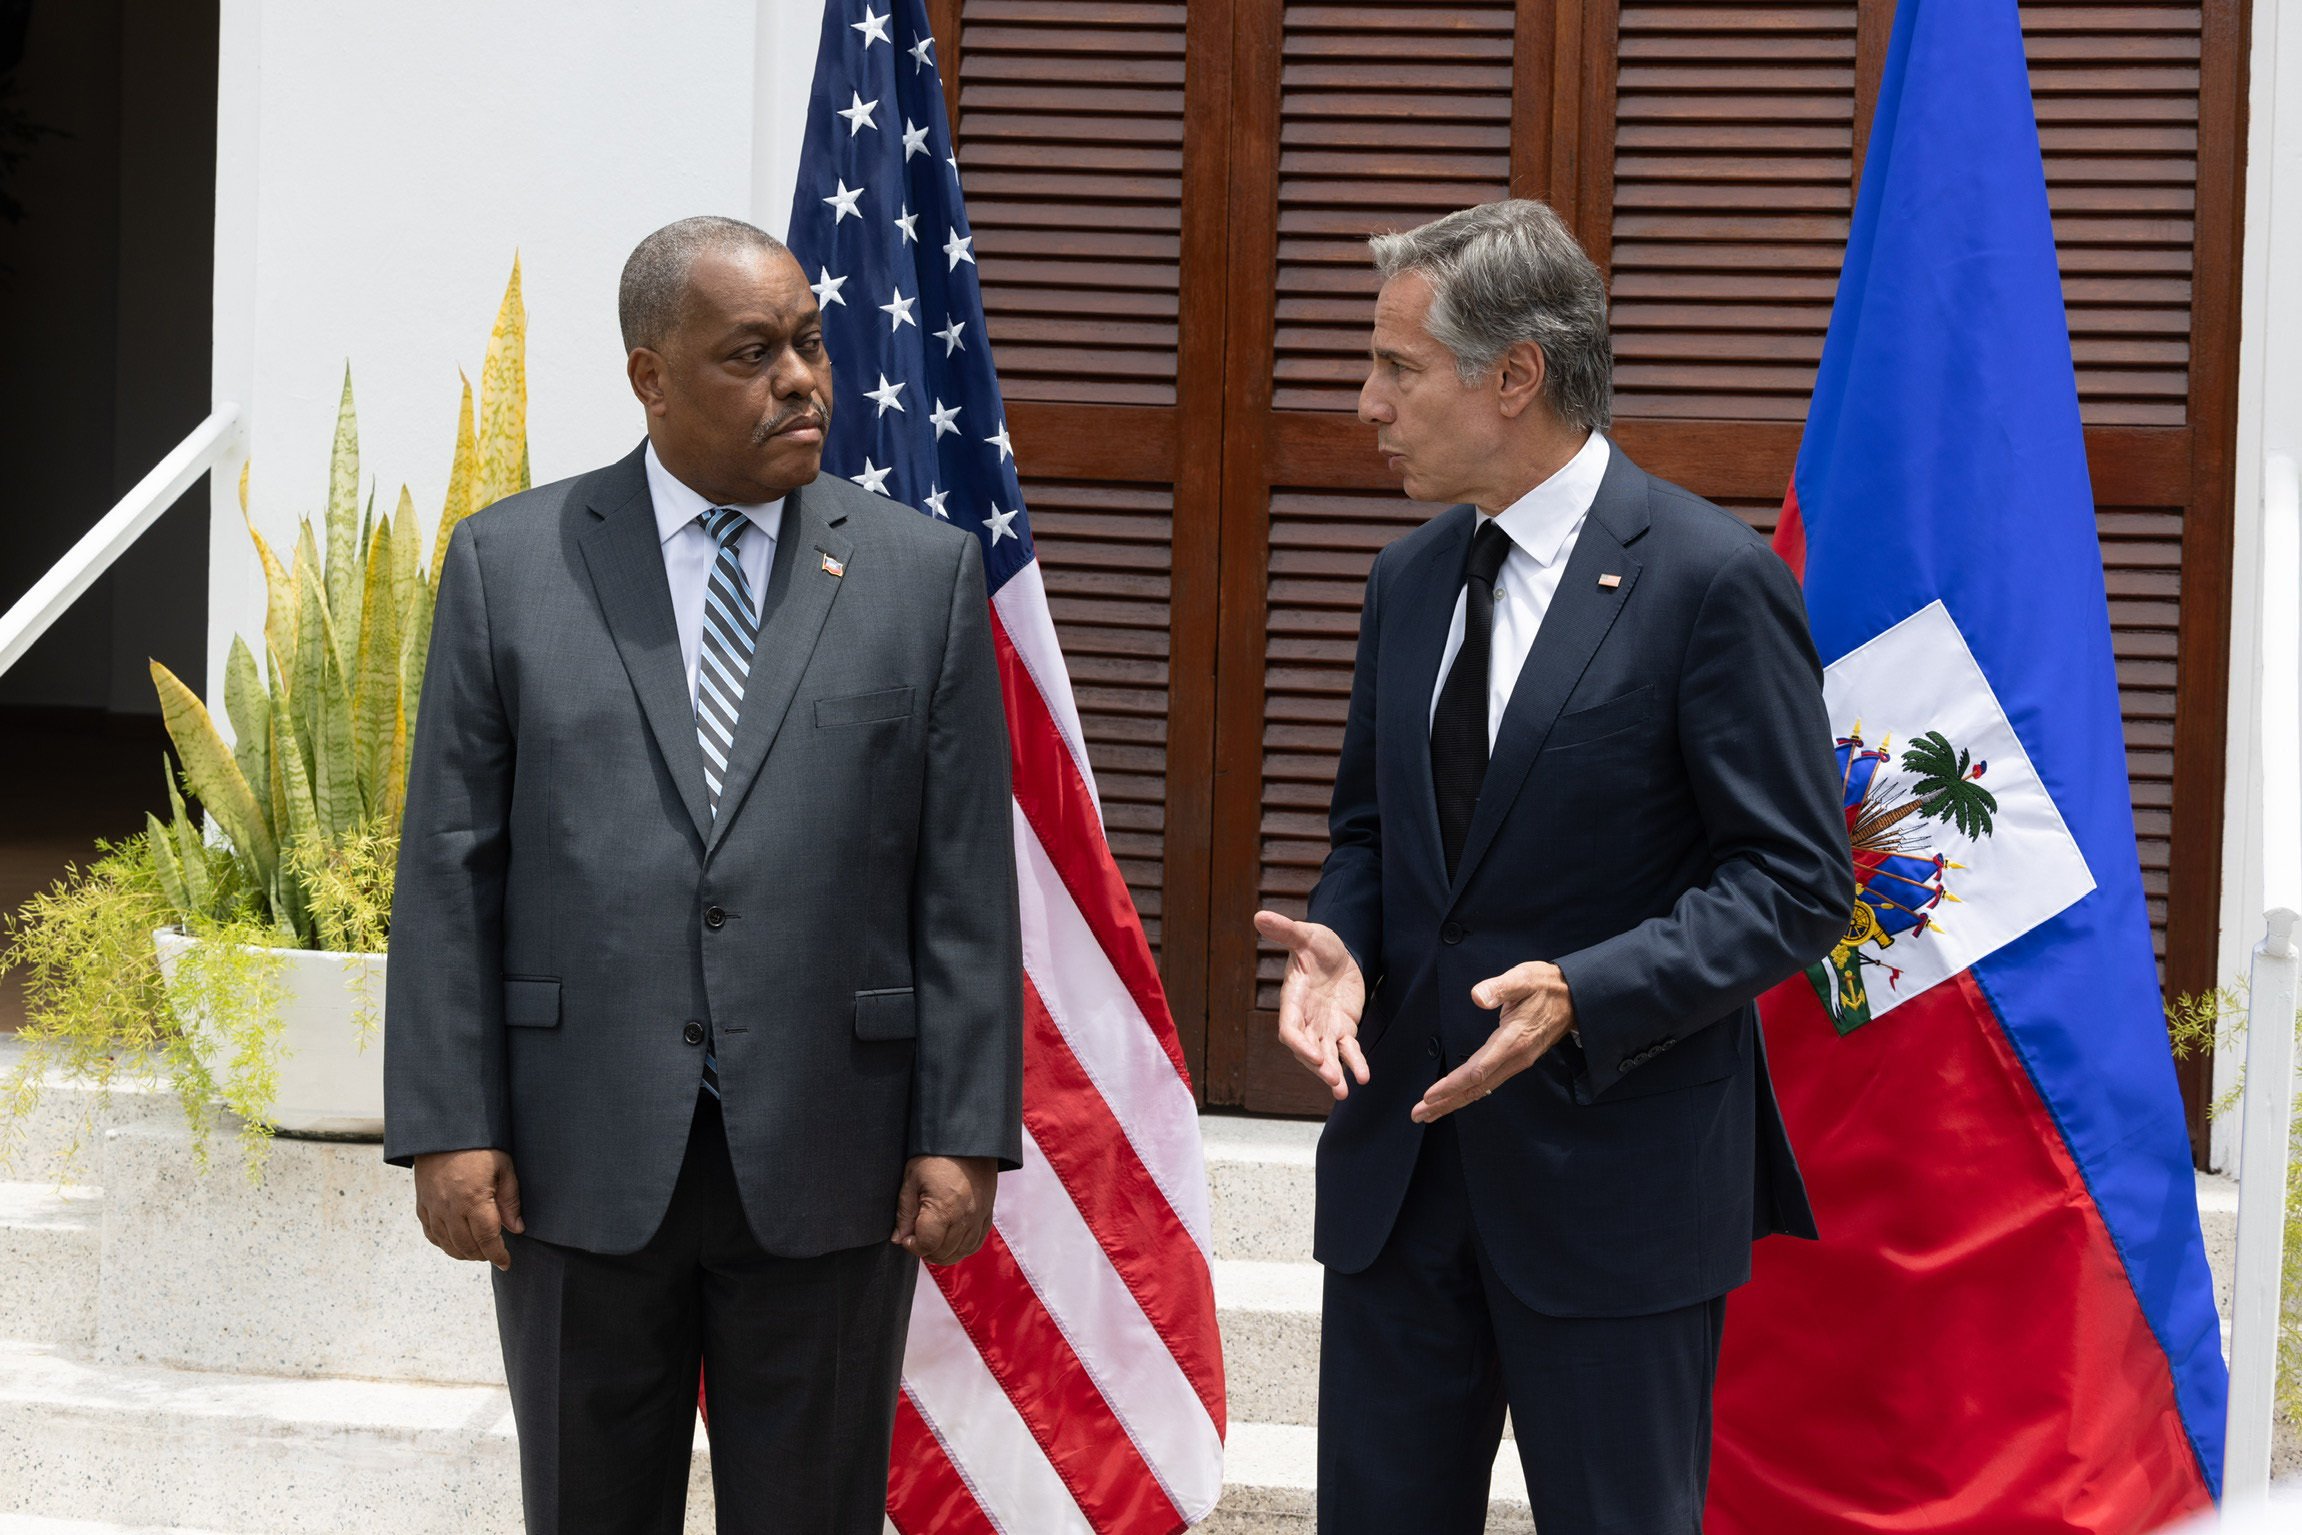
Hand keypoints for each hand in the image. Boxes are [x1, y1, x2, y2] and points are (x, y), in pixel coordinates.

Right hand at [413, 1148, 523, 1269]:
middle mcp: (450, 1208)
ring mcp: (433, 1208)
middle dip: (483, 1255)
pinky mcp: (422, 1205)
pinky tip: (456, 1242)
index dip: (497, 1255)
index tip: (506, 1263)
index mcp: (474, 1199)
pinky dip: (444, 1244)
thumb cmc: (479, 1147)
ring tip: (478, 1250)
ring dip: (464, 1253)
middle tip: (494, 1254)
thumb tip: (517, 1229)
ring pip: (448, 1244)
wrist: (443, 1132)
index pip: (487, 1238)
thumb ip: (510, 1200)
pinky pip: (431, 1234)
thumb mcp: (504, 1167)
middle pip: (467, 1246)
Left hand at [892, 1155, 997, 1264]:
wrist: (967, 1139)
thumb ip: (904, 1212)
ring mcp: (979, 1217)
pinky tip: (950, 1239)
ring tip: (932, 1238)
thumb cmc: (936, 1155)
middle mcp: (965, 1217)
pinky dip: (961, 1247)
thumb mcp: (911, 1179)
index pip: (927, 1245)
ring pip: (961, 1252)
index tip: (906, 1237)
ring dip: (943, 1252)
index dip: (913, 1246)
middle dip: (926, 1249)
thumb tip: (899, 1239)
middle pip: (943, 1253)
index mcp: (944, 1208)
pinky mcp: (988, 1214)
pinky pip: (975, 1244)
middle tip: (917, 1236)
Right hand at [1254, 910, 1368, 1099]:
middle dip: (1318, 1066)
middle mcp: (1306, 1019)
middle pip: (1307, 1050)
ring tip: (1343, 1092)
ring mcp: (1324, 1027)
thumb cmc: (1317, 944)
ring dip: (1334, 1073)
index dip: (1300, 1044)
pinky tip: (1363, 1077)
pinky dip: (1355, 1063)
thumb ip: (1285, 931)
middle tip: (1332, 1080)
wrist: (1339, 952)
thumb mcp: (1305, 935)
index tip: (1314, 1056)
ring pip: (1327, 1056)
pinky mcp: (1343, 1029)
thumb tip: (1260, 916)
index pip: (1290, 1029)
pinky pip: (1348, 1050)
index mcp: (1293, 1000)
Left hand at [1412, 961, 1574, 1123]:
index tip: (1429, 1095)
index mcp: (1513, 1040)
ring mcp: (1517, 1062)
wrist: (1575, 998)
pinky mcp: (1517, 1061)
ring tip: (1430, 1112)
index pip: (1477, 1070)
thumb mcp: (1524, 978)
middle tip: (1419, 1114)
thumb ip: (1500, 987)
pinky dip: (1470, 1094)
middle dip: (1446, 1101)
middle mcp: (1515, 1058)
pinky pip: (1490, 1083)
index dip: (1452, 1084)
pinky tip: (1457, 1098)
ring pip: (1482, 1089)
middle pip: (1476, 1088)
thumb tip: (1477, 996)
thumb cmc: (1546, 986)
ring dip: (1455, 1101)